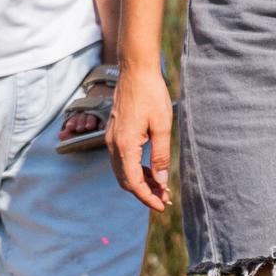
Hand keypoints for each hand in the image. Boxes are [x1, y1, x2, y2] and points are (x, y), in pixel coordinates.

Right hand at [108, 64, 176, 210]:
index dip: (147, 198)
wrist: (135, 70)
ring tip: (160, 187)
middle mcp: (113, 144)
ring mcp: (111, 138)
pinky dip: (135, 169)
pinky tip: (150, 170)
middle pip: (125, 181)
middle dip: (144, 193)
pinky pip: (121, 159)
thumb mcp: (161, 127)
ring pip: (122, 171)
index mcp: (125, 145)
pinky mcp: (114, 133)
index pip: (133, 183)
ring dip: (139, 182)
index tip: (162, 205)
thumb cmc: (151, 94)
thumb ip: (160, 156)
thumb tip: (161, 181)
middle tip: (164, 199)